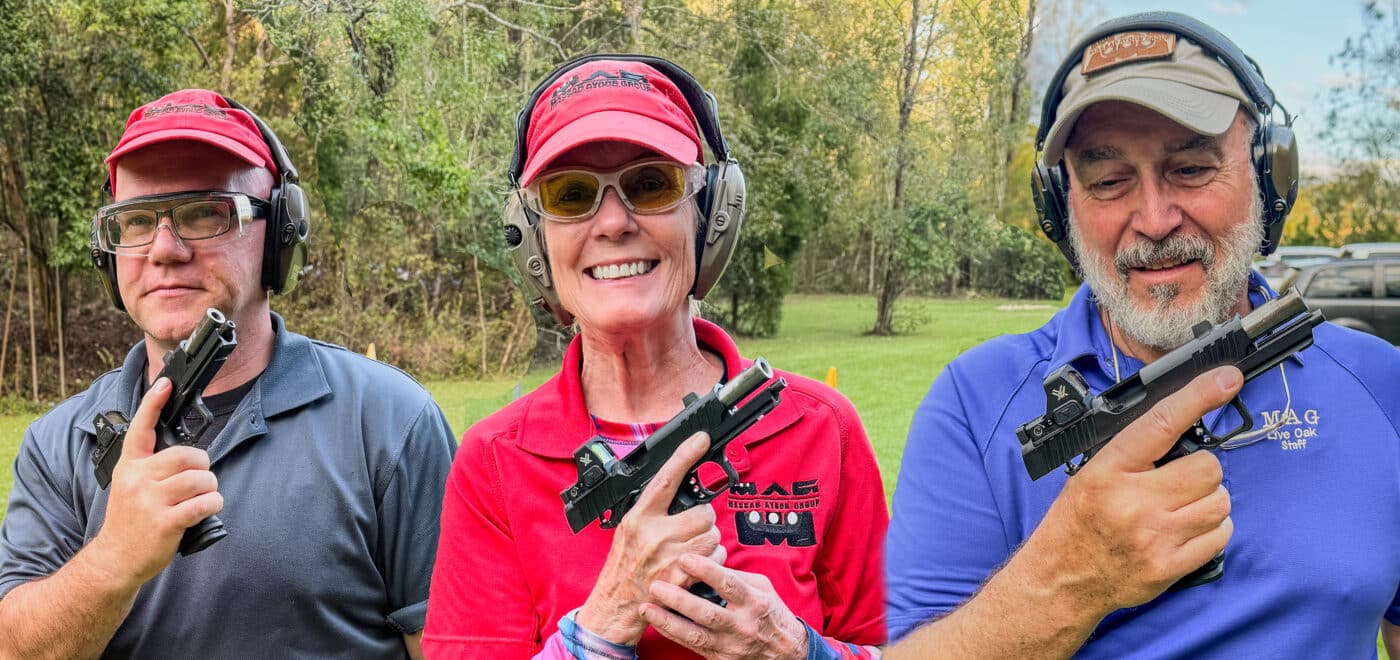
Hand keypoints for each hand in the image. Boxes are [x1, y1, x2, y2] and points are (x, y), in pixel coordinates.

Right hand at [89, 378, 222, 587]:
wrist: (115, 558)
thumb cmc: (130, 520)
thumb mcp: (129, 485)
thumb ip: (150, 467)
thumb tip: (187, 456)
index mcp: (130, 466)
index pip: (142, 428)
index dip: (154, 403)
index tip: (166, 383)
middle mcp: (138, 479)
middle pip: (187, 455)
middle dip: (203, 466)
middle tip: (200, 480)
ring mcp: (150, 500)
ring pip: (200, 479)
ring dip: (210, 488)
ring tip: (201, 498)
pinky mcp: (165, 521)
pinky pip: (204, 503)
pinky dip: (213, 504)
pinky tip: (207, 509)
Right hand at [576, 432, 725, 645]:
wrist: (614, 606)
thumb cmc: (623, 567)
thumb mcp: (628, 530)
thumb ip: (652, 512)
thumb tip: (679, 491)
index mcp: (639, 517)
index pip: (666, 478)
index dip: (685, 455)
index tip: (700, 439)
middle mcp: (654, 533)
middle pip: (703, 513)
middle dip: (703, 521)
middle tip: (690, 530)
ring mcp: (669, 556)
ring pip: (712, 535)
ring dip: (709, 541)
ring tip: (691, 549)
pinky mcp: (682, 577)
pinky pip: (714, 558)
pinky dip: (712, 562)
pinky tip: (695, 567)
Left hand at [639, 553, 807, 659]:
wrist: (784, 651)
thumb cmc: (770, 613)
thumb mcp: (762, 588)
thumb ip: (736, 576)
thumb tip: (707, 561)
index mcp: (754, 602)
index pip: (728, 584)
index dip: (706, 570)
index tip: (685, 558)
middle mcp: (742, 624)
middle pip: (707, 613)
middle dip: (679, 599)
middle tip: (656, 585)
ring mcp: (730, 644)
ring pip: (695, 634)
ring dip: (667, 621)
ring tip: (647, 607)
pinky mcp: (720, 657)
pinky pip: (692, 645)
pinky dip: (672, 634)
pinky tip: (657, 623)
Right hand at [1022, 366, 1242, 613]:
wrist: (1062, 577)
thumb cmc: (1078, 520)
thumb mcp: (1091, 473)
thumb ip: (1134, 452)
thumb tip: (1183, 425)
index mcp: (1108, 470)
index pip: (1162, 423)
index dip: (1199, 396)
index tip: (1226, 379)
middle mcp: (1132, 502)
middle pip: (1206, 468)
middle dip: (1200, 471)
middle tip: (1179, 480)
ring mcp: (1154, 536)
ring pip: (1219, 502)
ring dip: (1209, 500)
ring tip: (1182, 507)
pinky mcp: (1170, 566)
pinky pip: (1220, 536)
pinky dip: (1212, 530)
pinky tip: (1187, 530)